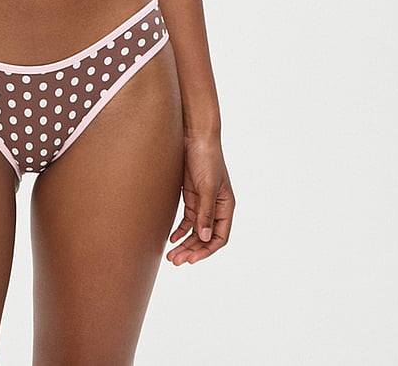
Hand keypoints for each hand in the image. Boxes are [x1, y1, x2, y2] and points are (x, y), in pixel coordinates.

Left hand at [166, 134, 234, 264]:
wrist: (194, 136)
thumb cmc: (207, 159)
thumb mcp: (206, 187)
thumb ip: (205, 212)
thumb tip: (205, 238)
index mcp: (225, 206)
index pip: (219, 237)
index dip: (206, 250)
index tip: (192, 259)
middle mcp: (215, 207)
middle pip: (204, 237)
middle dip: (191, 250)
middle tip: (176, 260)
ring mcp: (202, 202)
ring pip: (194, 230)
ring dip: (184, 243)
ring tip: (171, 256)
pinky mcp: (191, 196)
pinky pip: (187, 219)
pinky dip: (180, 230)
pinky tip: (172, 239)